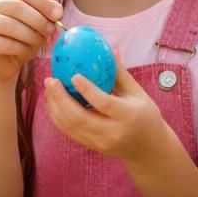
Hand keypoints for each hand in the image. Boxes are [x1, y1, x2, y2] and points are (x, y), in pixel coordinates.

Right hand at [0, 0, 61, 84]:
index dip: (43, 2)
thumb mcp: (36, 22)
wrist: (2, 62)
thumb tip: (57, 11)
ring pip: (9, 24)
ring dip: (31, 35)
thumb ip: (46, 12)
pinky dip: (22, 48)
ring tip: (42, 42)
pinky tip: (28, 52)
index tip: (58, 15)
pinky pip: (5, 44)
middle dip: (38, 20)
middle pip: (16, 6)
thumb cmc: (21, 38)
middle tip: (51, 31)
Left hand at [42, 52, 167, 162]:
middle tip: (51, 80)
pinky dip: (58, 117)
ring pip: (70, 126)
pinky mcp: (92, 147)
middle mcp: (113, 132)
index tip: (74, 75)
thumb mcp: (138, 93)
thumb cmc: (144, 114)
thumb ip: (121, 73)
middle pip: (80, 117)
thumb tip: (110, 49)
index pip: (104, 103)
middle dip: (61, 98)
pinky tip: (53, 102)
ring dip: (55, 107)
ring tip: (49, 88)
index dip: (87, 90)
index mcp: (128, 116)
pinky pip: (69, 132)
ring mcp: (101, 142)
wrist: (148, 147)